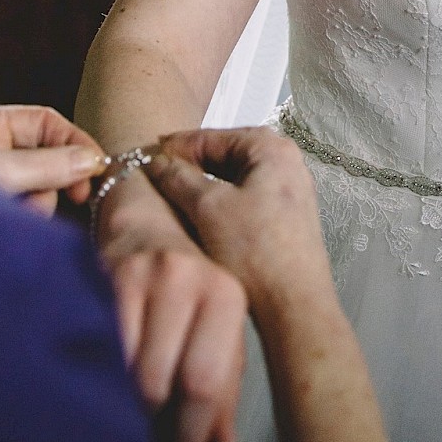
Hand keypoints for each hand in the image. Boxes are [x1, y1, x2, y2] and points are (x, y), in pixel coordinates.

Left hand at [0, 103, 105, 214]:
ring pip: (41, 189)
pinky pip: (28, 212)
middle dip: (54, 180)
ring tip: (17, 217)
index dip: (75, 141)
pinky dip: (27, 222)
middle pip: (49, 156)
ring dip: (39, 205)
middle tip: (75, 198)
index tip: (96, 167)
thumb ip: (47, 165)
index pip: (46, 121)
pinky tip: (10, 228)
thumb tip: (93, 159)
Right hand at [94, 171, 247, 441]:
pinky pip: (96, 347)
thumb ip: (225, 386)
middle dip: (156, 428)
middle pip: (159, 384)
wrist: (143, 224)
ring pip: (122, 370)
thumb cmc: (187, 288)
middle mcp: (185, 278)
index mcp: (225, 293)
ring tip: (136, 416)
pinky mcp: (99, 277)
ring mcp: (138, 275)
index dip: (192, 431)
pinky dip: (99, 380)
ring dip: (125, 409)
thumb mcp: (219, 327)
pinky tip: (109, 387)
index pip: (205, 381)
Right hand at [146, 126, 331, 314]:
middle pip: (225, 155)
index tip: (149, 155)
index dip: (177, 146)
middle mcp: (286, 163)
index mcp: (272, 149)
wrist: (292, 305)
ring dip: (202, 186)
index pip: (214, 136)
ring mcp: (287, 191)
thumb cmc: (256, 253)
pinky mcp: (283, 218)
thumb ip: (178, 178)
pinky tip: (196, 216)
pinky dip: (218, 203)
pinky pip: (243, 199)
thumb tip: (157, 162)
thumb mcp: (207, 208)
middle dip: (190, 166)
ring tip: (170, 195)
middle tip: (156, 175)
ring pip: (233, 179)